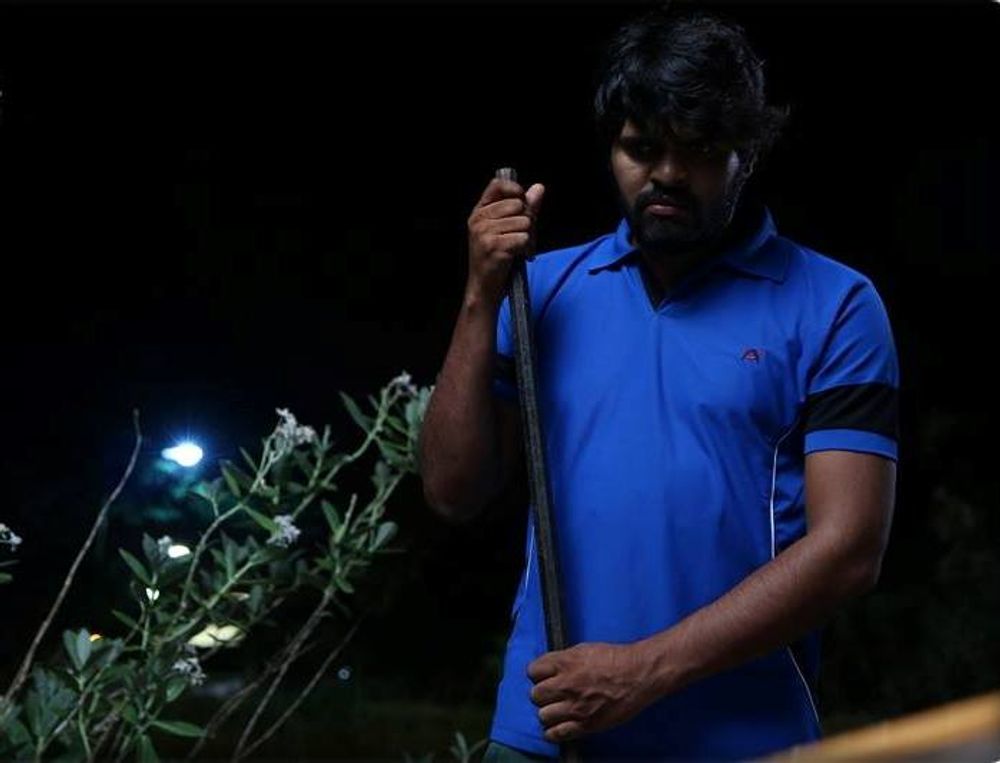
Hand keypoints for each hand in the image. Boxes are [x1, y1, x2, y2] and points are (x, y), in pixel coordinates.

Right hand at [466, 175, 544, 307]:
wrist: (484, 288)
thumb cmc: (496, 258)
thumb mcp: (506, 229)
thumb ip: (524, 207)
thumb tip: (539, 188)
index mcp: (479, 211)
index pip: (497, 185)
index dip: (515, 189)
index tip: (522, 202)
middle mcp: (479, 219)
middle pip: (518, 205)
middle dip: (527, 220)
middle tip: (519, 236)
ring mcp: (484, 233)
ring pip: (524, 222)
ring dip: (527, 237)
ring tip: (516, 248)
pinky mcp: (493, 247)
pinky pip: (523, 238)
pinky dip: (525, 248)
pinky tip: (516, 256)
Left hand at [526, 642, 656, 743]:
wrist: (638, 674)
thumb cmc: (615, 659)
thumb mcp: (584, 649)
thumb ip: (563, 659)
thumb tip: (550, 668)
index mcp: (565, 663)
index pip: (533, 671)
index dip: (537, 674)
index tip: (543, 677)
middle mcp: (566, 685)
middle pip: (535, 695)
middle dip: (542, 694)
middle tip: (552, 694)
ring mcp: (575, 707)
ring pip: (543, 716)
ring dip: (548, 713)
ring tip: (557, 710)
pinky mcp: (586, 724)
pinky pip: (557, 734)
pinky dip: (553, 732)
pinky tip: (557, 727)